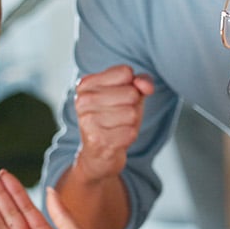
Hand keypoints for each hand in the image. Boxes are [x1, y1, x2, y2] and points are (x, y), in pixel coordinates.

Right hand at [71, 66, 155, 181]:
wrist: (97, 156)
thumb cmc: (114, 120)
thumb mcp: (128, 95)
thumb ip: (141, 82)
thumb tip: (146, 87)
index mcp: (86, 84)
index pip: (125, 72)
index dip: (131, 86)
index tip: (119, 98)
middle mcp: (83, 100)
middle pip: (131, 94)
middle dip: (133, 107)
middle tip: (118, 117)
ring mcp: (88, 120)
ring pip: (132, 114)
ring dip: (131, 124)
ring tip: (117, 128)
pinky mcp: (97, 140)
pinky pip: (131, 132)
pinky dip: (129, 137)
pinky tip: (116, 139)